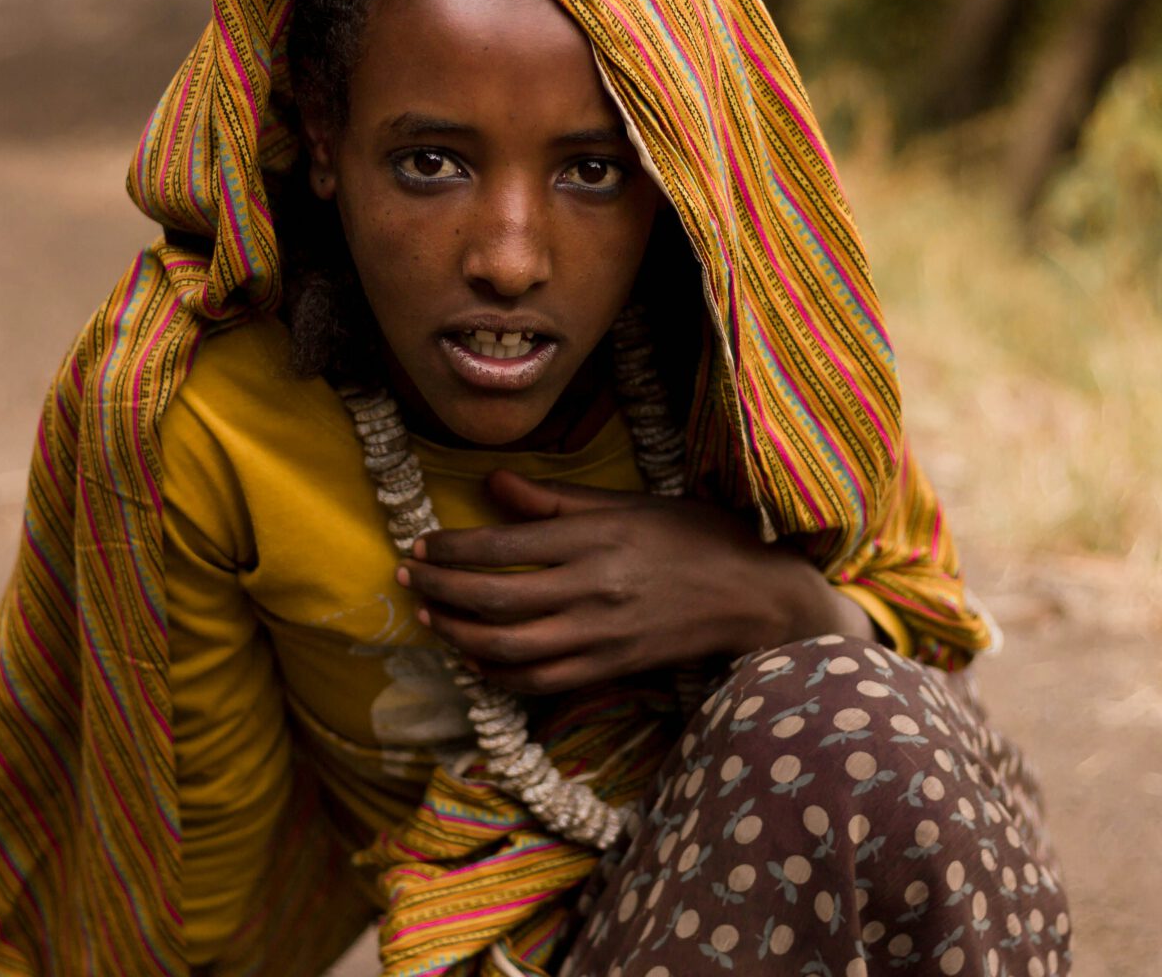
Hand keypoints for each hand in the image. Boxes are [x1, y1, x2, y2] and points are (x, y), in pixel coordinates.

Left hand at [394, 470, 872, 694]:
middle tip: (407, 579)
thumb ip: (557, 500)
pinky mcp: (610, 668)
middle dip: (439, 591)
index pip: (502, 545)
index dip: (450, 550)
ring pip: (507, 646)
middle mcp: (592, 588)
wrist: (754, 596)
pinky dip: (498, 672)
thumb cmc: (695, 537)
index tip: (421, 545)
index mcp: (595, 538)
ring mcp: (600, 635)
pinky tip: (476, 657)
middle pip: (493, 598)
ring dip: (458, 635)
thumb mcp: (629, 503)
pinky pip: (539, 679)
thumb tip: (493, 483)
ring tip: (430, 619)